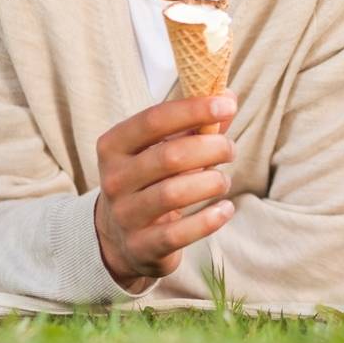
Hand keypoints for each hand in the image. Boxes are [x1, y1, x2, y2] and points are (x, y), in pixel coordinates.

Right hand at [93, 91, 238, 290]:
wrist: (119, 239)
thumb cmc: (150, 179)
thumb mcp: (162, 148)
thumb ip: (195, 124)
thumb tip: (228, 96)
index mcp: (114, 146)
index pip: (154, 120)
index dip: (193, 109)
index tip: (226, 105)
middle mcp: (113, 179)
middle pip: (170, 156)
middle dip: (210, 148)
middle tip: (230, 149)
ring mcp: (125, 215)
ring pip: (174, 194)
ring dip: (211, 183)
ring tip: (223, 180)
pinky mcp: (141, 246)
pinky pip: (179, 234)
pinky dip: (209, 220)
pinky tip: (225, 209)